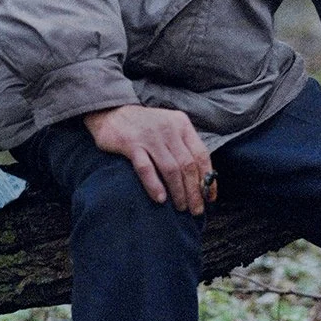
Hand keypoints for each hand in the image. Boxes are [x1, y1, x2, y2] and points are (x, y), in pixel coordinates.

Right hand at [84, 105, 214, 215]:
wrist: (111, 111)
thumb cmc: (144, 126)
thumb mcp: (168, 128)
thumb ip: (183, 147)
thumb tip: (200, 179)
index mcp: (181, 124)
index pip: (201, 154)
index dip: (208, 178)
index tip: (209, 197)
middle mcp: (168, 129)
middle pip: (187, 165)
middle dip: (195, 191)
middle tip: (196, 210)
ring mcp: (149, 136)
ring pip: (170, 169)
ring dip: (178, 192)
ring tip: (181, 207)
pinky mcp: (130, 143)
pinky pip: (146, 168)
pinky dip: (154, 185)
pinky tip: (160, 199)